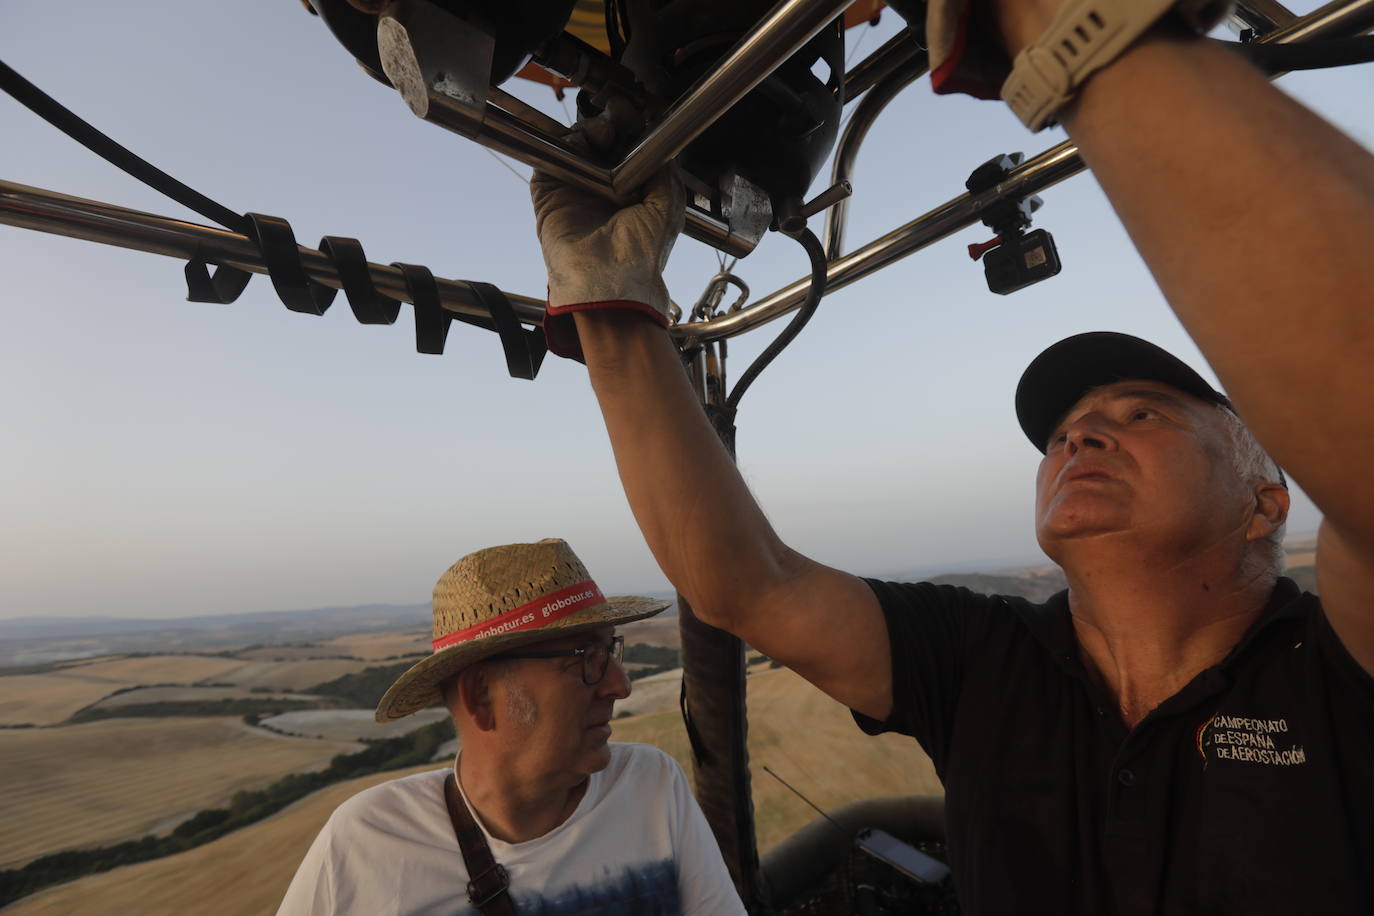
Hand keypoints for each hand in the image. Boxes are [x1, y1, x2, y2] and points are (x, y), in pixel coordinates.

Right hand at [530, 104, 684, 360]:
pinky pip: (555, 155)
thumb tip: (660, 141)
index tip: (638, 116)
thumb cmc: (642, 253)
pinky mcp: (550, 193)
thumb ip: (664, 170)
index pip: (626, 151)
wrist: (612, 280)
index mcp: (630, 194)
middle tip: (622, 113)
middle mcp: (601, 190)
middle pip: (601, 142)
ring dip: (593, 128)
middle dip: (613, 122)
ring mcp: (574, 190)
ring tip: (609, 129)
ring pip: (578, 144)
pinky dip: (571, 139)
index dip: (632, 130)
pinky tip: (590, 138)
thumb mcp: (667, 205)